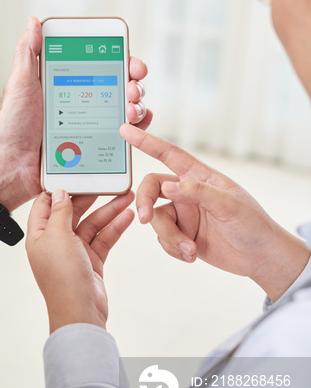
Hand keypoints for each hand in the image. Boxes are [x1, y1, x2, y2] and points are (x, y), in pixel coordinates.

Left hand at [0, 18, 150, 210]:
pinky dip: (136, 131)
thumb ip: (29, 53)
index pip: (104, 65)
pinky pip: (125, 138)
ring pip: (128, 110)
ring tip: (130, 109)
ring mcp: (93, 125)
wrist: (12, 166)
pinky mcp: (97, 148)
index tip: (131, 61)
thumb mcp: (20, 84)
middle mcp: (85, 102)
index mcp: (70, 83)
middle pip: (122, 86)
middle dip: (135, 83)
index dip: (123, 60)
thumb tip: (33, 22)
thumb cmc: (13, 126)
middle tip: (132, 88)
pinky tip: (132, 128)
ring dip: (138, 106)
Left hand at [26, 190, 134, 332]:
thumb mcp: (58, 236)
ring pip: (92, 224)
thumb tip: (61, 193)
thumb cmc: (63, 278)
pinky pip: (103, 238)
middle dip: (91, 197)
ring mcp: (74, 251)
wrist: (80, 311)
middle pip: (73, 211)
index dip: (59, 188)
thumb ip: (60, 212)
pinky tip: (128, 216)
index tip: (74, 173)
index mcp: (39, 235)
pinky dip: (115, 227)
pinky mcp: (91, 260)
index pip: (46, 204)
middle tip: (106, 182)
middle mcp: (55, 241)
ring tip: (127, 196)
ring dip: (109, 210)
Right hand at [119, 125, 309, 301]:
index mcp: (199, 176)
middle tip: (146, 219)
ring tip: (190, 250)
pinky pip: (162, 239)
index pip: (169, 154)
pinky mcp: (181, 234)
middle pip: (152, 188)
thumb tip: (167, 187)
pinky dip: (173, 248)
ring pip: (156, 219)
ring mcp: (183, 214)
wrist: (260, 257)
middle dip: (145, 203)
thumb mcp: (230, 205)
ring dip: (169, 237)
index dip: (146, 141)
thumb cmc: (253, 224)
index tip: (126, 130)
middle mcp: (187, 193)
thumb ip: (197, 193)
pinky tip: (192, 255)